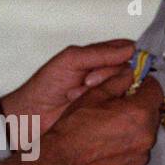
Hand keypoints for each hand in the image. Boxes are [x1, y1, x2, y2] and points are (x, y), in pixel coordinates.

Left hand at [0, 40, 138, 132]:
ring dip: (103, 89)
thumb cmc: (45, 86)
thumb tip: (128, 49)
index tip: (128, 59)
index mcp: (99, 56)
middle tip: (88, 81)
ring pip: (124, 87)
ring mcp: (107, 93)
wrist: (33, 115)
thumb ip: (99, 53)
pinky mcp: (106, 112)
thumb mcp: (71, 60)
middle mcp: (106, 74)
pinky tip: (84, 103)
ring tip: (80, 92)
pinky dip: (103, 103)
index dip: (132, 54)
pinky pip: (118, 105)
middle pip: (129, 69)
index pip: (128, 50)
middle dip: (109, 74)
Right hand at [46, 71, 162, 164]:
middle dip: (138, 107)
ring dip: (134, 129)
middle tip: (118, 107)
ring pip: (144, 134)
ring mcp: (140, 156)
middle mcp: (145, 136)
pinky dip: (128, 147)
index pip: (155, 90)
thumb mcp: (94, 94)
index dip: (144, 84)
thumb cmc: (74, 131)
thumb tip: (128, 74)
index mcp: (139, 114)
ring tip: (111, 128)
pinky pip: (137, 152)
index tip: (137, 84)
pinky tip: (110, 144)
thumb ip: (117, 80)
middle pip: (152, 113)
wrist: (61, 160)